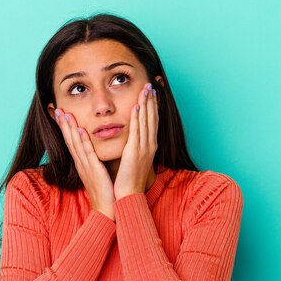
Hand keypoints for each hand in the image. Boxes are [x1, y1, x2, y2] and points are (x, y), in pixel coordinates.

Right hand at [53, 108, 114, 220]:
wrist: (107, 209)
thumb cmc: (106, 192)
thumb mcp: (98, 173)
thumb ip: (95, 162)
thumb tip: (95, 154)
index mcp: (82, 163)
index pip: (71, 142)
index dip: (65, 128)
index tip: (60, 114)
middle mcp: (81, 163)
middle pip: (69, 140)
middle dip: (62, 124)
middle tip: (56, 109)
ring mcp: (86, 166)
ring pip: (75, 143)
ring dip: (69, 128)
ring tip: (64, 114)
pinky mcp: (94, 170)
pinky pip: (87, 153)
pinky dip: (83, 141)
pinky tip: (79, 130)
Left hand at [113, 82, 158, 199]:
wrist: (128, 195)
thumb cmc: (128, 180)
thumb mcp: (133, 161)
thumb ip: (133, 148)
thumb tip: (131, 141)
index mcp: (149, 147)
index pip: (152, 122)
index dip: (153, 107)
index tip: (152, 93)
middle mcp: (149, 145)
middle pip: (152, 118)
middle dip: (152, 100)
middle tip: (151, 84)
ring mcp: (143, 148)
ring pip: (146, 121)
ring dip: (146, 104)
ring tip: (146, 89)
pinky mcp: (135, 152)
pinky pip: (137, 131)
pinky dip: (137, 118)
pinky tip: (136, 106)